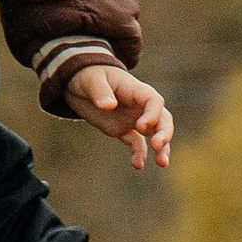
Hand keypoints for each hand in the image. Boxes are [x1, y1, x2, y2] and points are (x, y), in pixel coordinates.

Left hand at [59, 63, 173, 170]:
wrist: (77, 81)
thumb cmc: (87, 75)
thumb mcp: (90, 80)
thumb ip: (100, 92)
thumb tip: (108, 105)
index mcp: (134, 89)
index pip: (154, 101)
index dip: (152, 114)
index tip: (141, 127)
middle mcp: (138, 105)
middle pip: (162, 118)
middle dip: (164, 132)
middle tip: (158, 146)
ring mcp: (132, 118)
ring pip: (154, 133)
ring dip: (161, 147)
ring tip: (162, 163)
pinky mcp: (123, 130)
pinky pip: (136, 143)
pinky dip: (139, 154)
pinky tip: (138, 165)